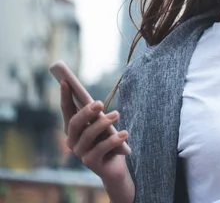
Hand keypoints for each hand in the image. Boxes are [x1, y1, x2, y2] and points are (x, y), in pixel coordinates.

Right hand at [60, 82, 134, 201]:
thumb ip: (98, 116)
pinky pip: (101, 148)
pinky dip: (114, 140)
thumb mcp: (104, 125)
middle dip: (86, 111)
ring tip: (116, 114)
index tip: (66, 81)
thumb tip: (96, 104)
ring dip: (103, 123)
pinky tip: (125, 133)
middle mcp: (72, 141)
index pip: (67, 110)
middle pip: (74, 123)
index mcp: (74, 129)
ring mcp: (80, 153)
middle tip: (99, 103)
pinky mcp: (90, 163)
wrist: (116, 167)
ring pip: (88, 135)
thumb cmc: (110, 141)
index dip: (65, 96)